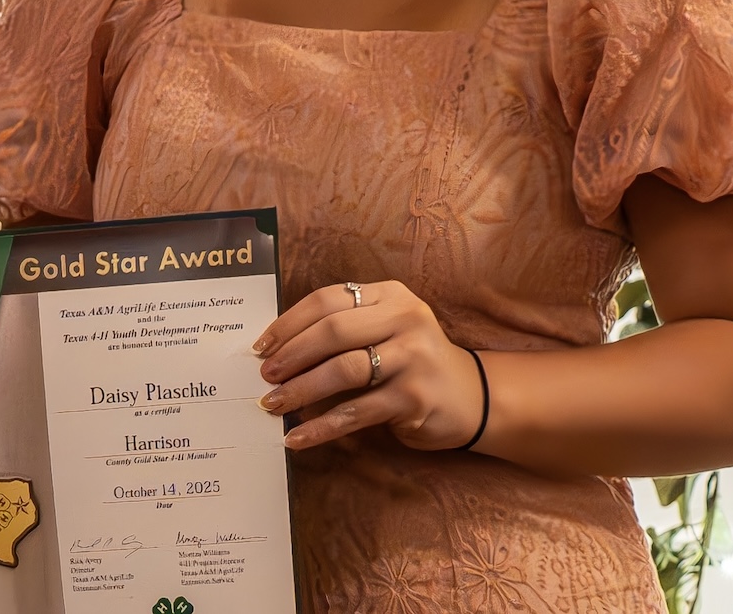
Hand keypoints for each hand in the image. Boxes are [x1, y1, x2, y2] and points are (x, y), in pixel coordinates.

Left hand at [253, 280, 485, 452]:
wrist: (470, 397)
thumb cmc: (412, 360)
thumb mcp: (386, 328)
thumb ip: (343, 328)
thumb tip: (276, 350)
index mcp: (390, 295)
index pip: (328, 299)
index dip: (289, 322)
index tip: (261, 345)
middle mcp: (405, 319)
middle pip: (333, 331)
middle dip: (291, 355)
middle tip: (264, 375)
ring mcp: (413, 358)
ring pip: (342, 370)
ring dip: (301, 389)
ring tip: (273, 404)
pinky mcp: (414, 398)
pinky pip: (355, 412)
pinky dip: (321, 427)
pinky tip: (297, 437)